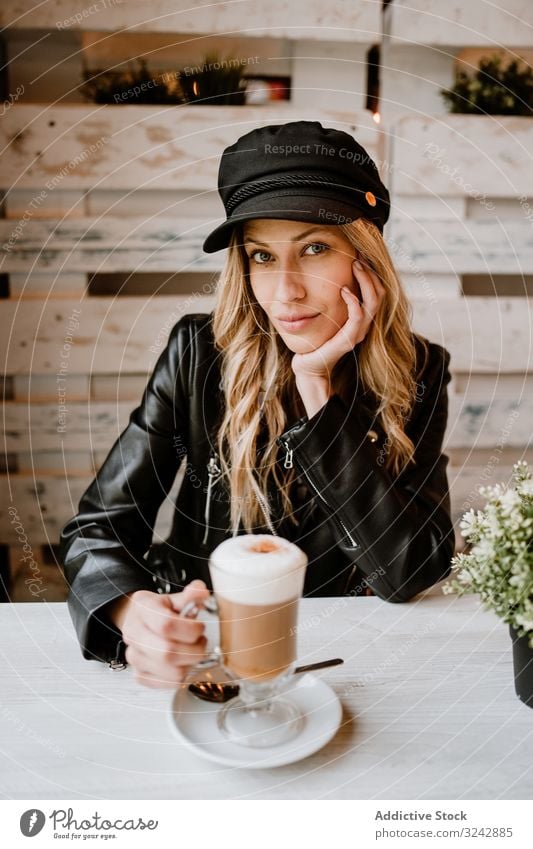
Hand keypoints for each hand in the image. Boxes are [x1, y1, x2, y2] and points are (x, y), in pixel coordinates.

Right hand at [109, 580, 210, 688]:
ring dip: (191, 663)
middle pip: (168, 652)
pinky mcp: (139, 675)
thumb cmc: (160, 611)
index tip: (199, 627)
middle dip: (195, 650)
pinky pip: (168, 684)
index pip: (166, 625)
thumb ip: (191, 595)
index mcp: (142, 609)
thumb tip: (200, 591)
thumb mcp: (174, 598)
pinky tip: (182, 662)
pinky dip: (182, 676)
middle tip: (200, 642)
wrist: (140, 622)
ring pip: (172, 672)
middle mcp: (133, 633)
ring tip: (192, 650)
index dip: (190, 629)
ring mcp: (134, 656)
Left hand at [291, 257, 385, 380]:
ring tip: (355, 266)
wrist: (308, 365)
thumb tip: (334, 276)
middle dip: (370, 273)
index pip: (377, 292)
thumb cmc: (316, 339)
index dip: (372, 273)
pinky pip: (358, 317)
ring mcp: (358, 333)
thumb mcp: (328, 315)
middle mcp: (364, 325)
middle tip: (358, 257)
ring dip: (365, 281)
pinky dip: (353, 301)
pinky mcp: (348, 341)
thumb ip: (336, 300)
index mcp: (362, 318)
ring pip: (373, 303)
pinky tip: (343, 290)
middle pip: (380, 294)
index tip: (360, 256)